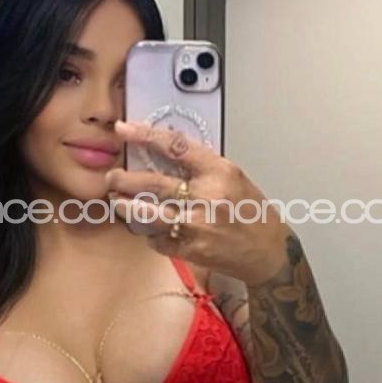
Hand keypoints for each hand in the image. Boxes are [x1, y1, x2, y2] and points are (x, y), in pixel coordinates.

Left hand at [105, 119, 288, 286]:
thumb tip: (165, 150)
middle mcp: (207, 196)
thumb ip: (202, 166)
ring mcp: (197, 225)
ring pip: (146, 214)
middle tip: (112, 176)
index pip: (176, 146)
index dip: (145, 135)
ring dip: (125, 206)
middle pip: (152, 183)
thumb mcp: (234, 178)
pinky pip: (157, 239)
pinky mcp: (190, 250)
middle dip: (123, 179)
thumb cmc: (252, 212)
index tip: (124, 129)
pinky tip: (148, 228)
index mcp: (220, 172)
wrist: (269, 253)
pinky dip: (149, 233)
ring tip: (117, 200)